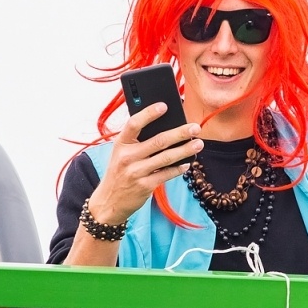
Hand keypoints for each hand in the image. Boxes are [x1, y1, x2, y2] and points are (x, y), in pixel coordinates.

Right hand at [85, 104, 202, 226]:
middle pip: (157, 141)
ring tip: (198, 144)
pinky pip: (166, 174)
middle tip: (195, 128)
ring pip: (165, 158)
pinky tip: (187, 163)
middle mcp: (127, 157)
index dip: (148, 113)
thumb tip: (164, 128)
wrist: (109, 202)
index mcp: (120, 144)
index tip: (164, 106)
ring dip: (184, 150)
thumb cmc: (119, 173)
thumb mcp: (120, 154)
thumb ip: (136, 142)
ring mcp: (136, 172)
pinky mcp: (144, 186)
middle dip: (179, 133)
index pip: (134, 124)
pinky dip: (178, 168)